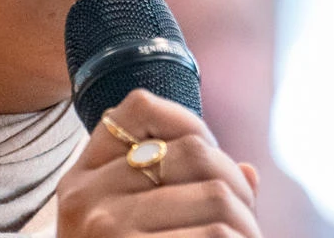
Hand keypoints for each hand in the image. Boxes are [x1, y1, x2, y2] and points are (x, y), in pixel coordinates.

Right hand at [56, 89, 261, 236]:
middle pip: (194, 152)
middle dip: (236, 186)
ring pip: (217, 197)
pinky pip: (217, 237)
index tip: (208, 155)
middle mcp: (88, 194)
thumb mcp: (124, 227)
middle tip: (245, 221)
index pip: (138, 108)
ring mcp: (107, 227)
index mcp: (84, 177)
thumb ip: (174, 191)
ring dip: (249, 227)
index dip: (187, 120)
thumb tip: (249, 173)